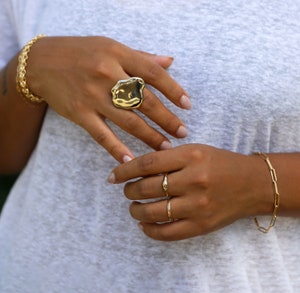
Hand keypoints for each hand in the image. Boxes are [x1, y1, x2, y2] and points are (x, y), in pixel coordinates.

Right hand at [26, 36, 190, 161]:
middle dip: (167, 119)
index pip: (153, 74)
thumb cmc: (81, 53)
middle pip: (145, 101)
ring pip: (128, 121)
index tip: (187, 105)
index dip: (173, 90)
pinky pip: (102, 135)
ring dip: (150, 137)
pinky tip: (131, 160)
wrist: (41, 63)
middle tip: (182, 133)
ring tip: (166, 148)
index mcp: (118, 55)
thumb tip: (170, 62)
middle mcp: (107, 75)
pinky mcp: (80, 114)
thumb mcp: (111, 46)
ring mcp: (93, 96)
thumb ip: (141, 57)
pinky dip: (116, 148)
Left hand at [108, 144, 272, 239]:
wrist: (253, 184)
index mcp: (191, 156)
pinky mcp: (201, 226)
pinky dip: (149, 230)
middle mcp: (193, 181)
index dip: (125, 170)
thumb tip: (136, 167)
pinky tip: (144, 224)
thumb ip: (168, 157)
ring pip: (152, 212)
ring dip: (135, 211)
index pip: (147, 164)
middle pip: (147, 188)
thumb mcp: (196, 150)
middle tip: (127, 190)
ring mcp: (197, 206)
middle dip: (129, 190)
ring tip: (134, 206)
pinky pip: (167, 233)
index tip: (113, 176)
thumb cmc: (221, 163)